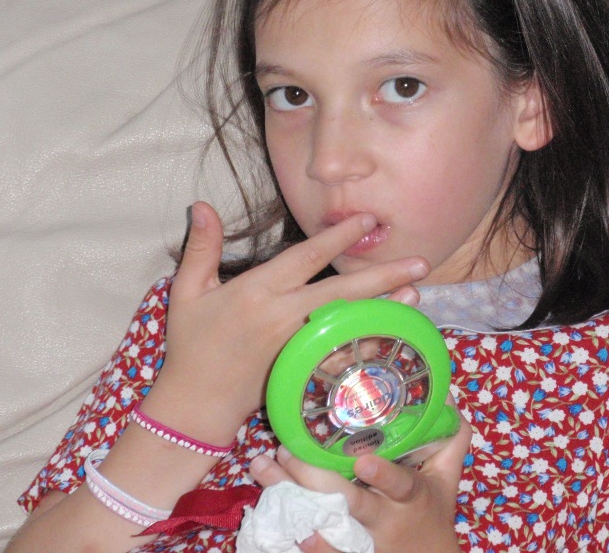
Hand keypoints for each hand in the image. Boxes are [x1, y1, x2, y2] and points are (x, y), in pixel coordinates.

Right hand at [143, 201, 429, 443]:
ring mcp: (297, 347)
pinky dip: (367, 343)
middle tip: (421, 262)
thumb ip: (200, 247)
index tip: (367, 220)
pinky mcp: (303, 371)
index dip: (339, 237)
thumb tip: (201, 204)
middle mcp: (282, 317)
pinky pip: (342, 355)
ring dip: (385, 308)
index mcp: (257, 291)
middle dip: (384, 275)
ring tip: (417, 293)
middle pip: (342, 291)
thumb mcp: (187, 292)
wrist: (195, 404)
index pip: (306, 257)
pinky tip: (391, 333)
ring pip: (349, 323)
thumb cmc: (192, 344)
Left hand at [250, 404, 471, 552]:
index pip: (399, 485)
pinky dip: (290, 528)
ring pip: (320, 522)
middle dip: (312, 477)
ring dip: (287, 497)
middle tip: (284, 451)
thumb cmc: (433, 512)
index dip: (382, 475)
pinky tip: (267, 507)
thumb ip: (450, 438)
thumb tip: (447, 395)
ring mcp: (359, 540)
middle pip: (345, 502)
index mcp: (409, 496)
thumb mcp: (446, 477)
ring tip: (261, 469)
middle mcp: (382, 519)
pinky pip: (315, 546)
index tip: (362, 461)